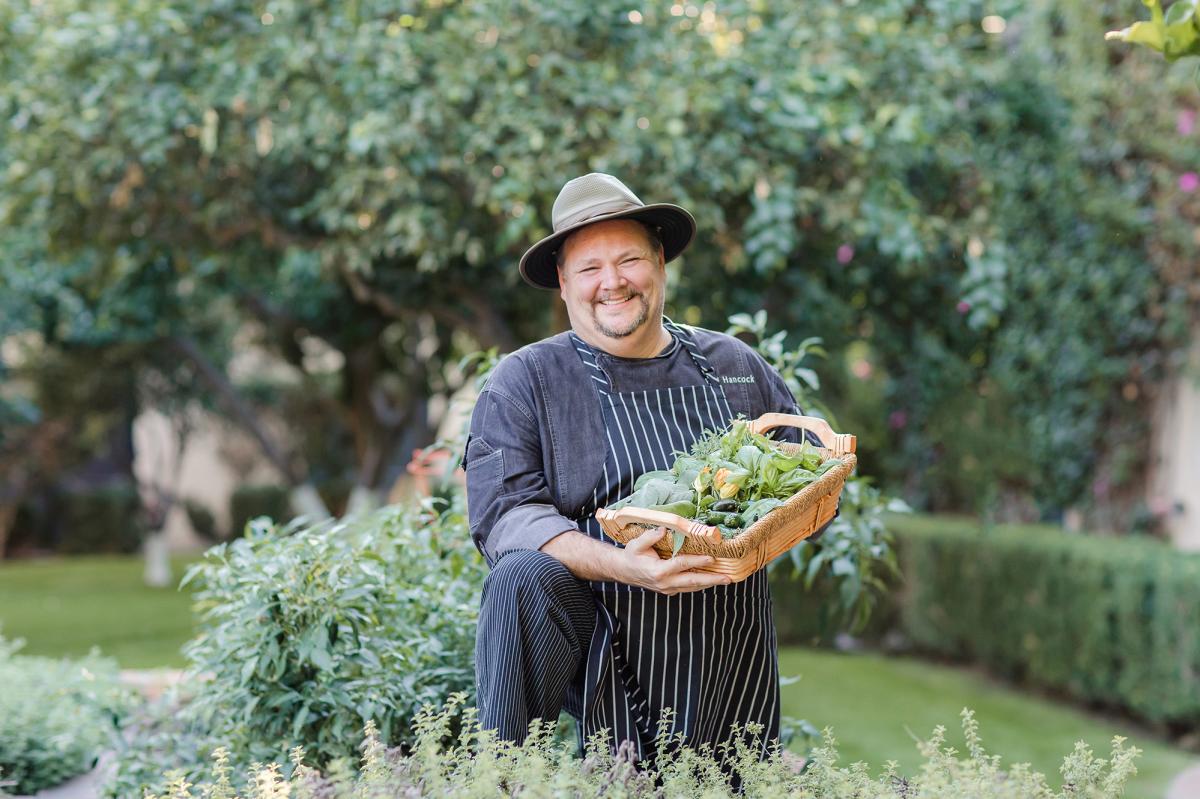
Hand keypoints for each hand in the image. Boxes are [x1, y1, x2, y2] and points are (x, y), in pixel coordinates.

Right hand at [616, 526, 731, 595]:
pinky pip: (688, 588)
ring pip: (692, 587)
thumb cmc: (631, 555)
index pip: (681, 565)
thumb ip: (650, 537)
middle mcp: (665, 582)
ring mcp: (668, 588)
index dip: (697, 561)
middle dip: (712, 580)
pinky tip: (711, 579)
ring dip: (709, 583)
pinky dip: (700, 584)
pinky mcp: (670, 590)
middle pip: (692, 582)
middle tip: (728, 578)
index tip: (711, 558)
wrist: (624, 571)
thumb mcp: (636, 544)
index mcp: (658, 570)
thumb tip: (665, 529)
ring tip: (725, 579)